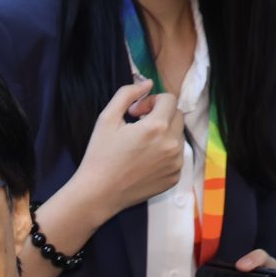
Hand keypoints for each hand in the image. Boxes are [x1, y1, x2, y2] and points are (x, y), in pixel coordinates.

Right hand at [75, 78, 186, 214]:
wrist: (98, 193)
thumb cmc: (99, 155)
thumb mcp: (106, 118)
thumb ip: (127, 94)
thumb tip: (148, 83)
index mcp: (157, 126)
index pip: (169, 99)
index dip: (151, 101)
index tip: (135, 113)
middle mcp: (172, 144)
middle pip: (177, 116)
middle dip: (160, 115)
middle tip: (138, 127)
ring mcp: (175, 162)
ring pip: (178, 137)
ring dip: (163, 135)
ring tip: (141, 146)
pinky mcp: (174, 177)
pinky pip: (175, 157)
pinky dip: (164, 154)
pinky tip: (143, 162)